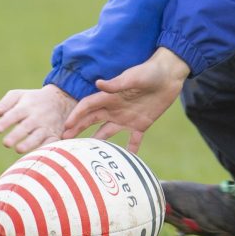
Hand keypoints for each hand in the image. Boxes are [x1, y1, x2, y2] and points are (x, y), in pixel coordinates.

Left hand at [0, 84, 75, 153]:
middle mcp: (37, 117)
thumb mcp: (19, 95)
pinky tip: (37, 155)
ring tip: (18, 150)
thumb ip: (4, 103)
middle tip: (6, 143)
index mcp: (26, 106)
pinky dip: (45, 149)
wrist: (60, 100)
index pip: (15, 114)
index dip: (6, 121)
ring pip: (38, 136)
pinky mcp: (54, 135)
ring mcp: (46, 126)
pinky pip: (51, 143)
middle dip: (16, 135)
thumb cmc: (33, 99)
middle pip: (26, 126)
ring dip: (29, 144)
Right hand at [63, 47, 188, 152]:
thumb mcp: (133, 77)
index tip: (65, 127)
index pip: (87, 107)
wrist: (169, 75)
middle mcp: (114, 108)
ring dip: (97, 142)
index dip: (76, 116)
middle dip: (78, 129)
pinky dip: (129, 150)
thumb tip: (98, 83)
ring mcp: (126, 118)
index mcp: (110, 96)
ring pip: (107, 132)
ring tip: (86, 155)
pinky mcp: (141, 124)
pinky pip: (133, 140)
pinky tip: (124, 163)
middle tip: (65, 141)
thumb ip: (116, 84)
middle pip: (92, 121)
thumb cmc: (150, 72)